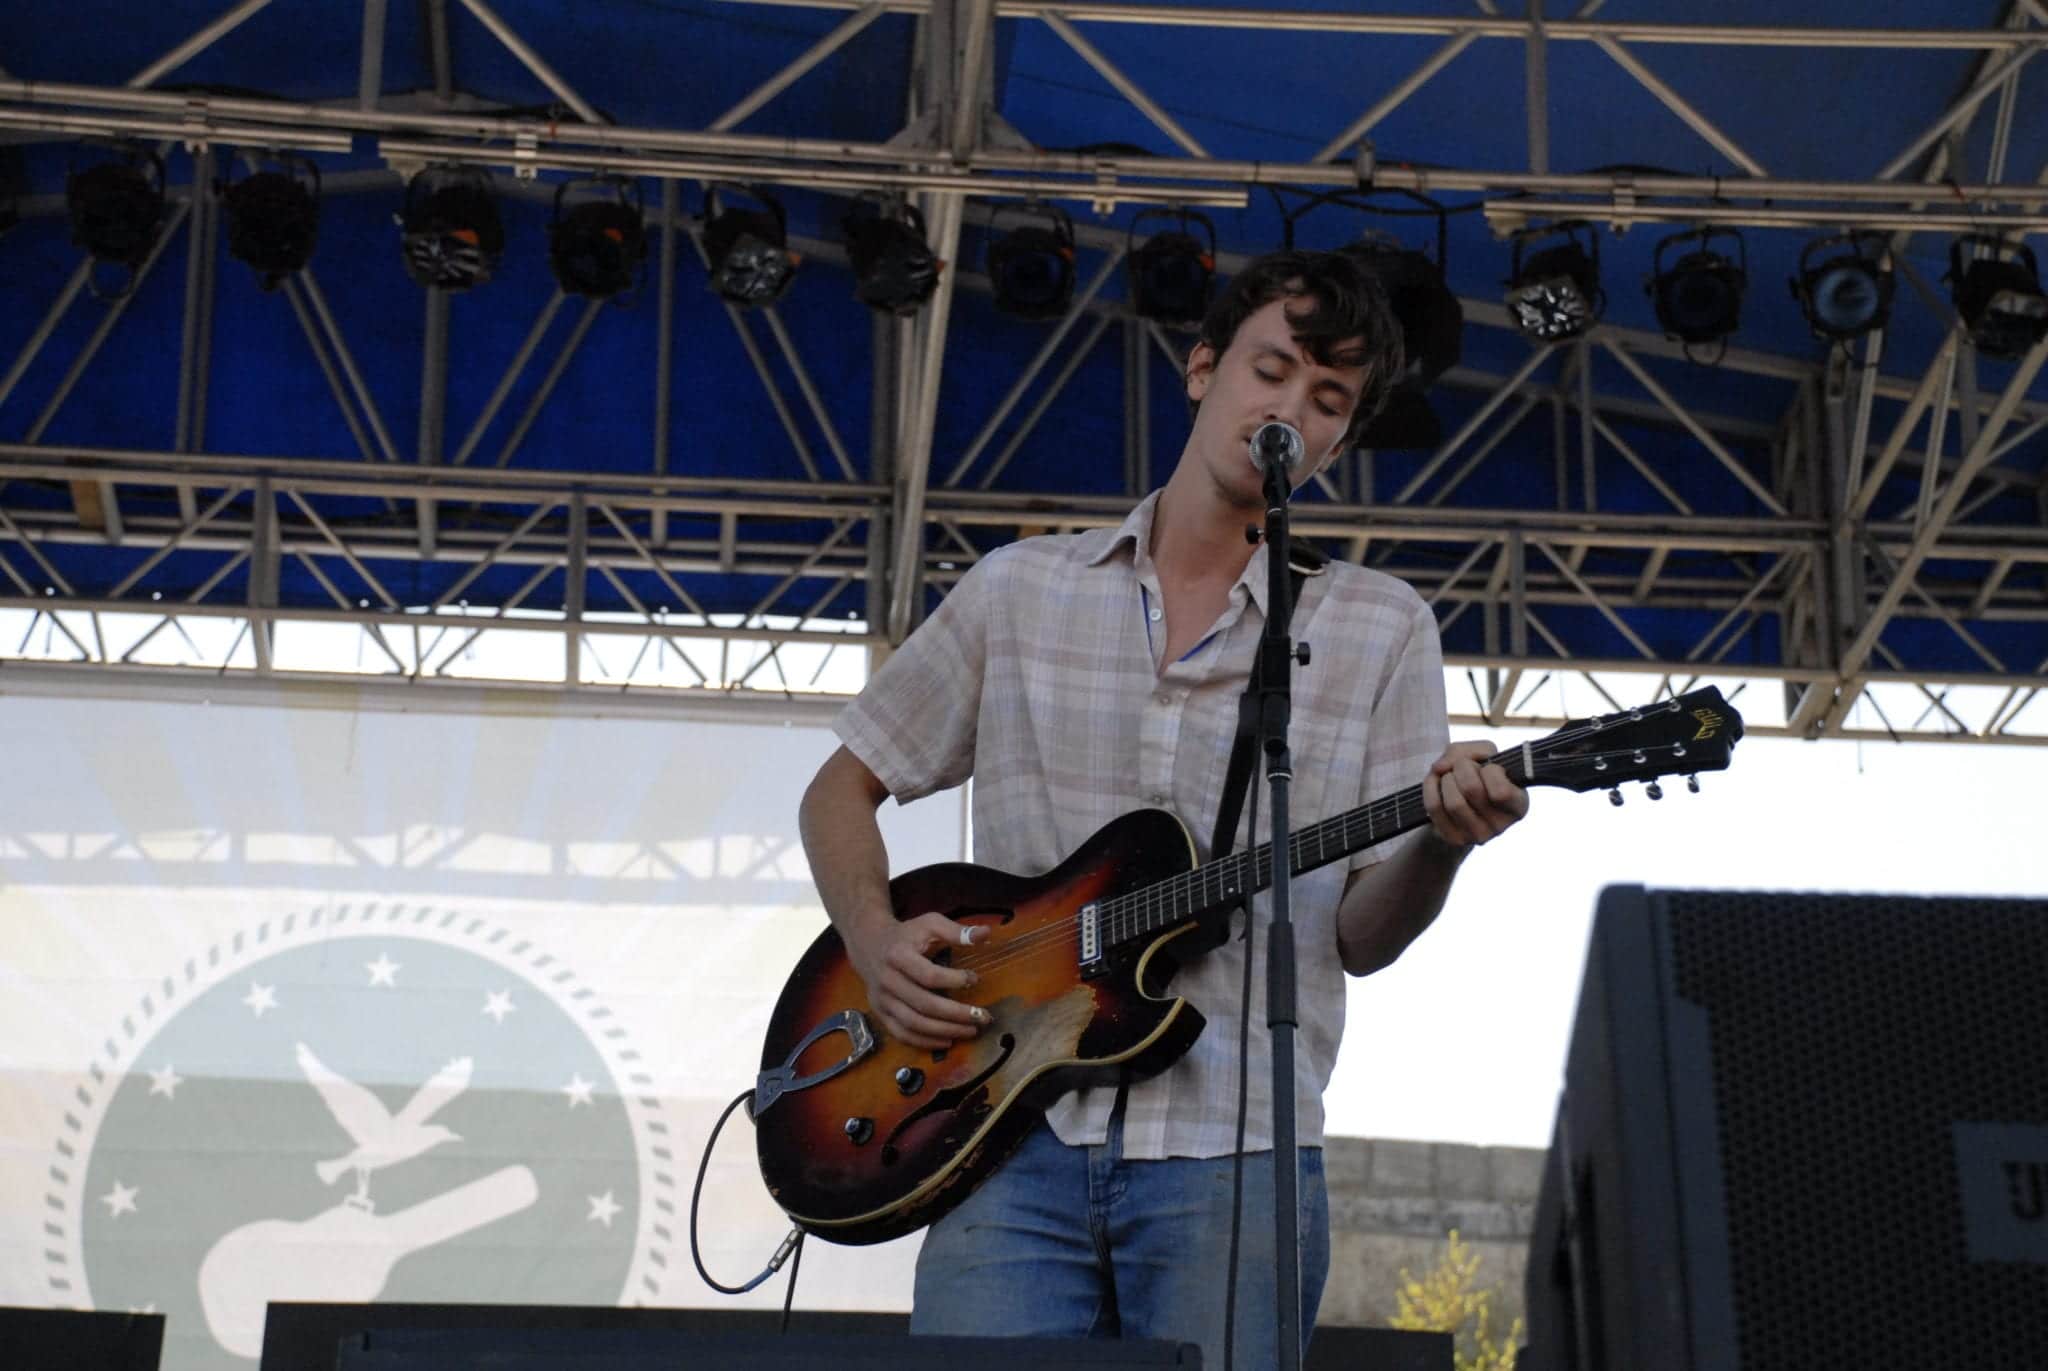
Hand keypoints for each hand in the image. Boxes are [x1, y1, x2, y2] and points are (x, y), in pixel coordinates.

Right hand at [843, 912, 990, 1050]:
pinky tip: (948, 1040)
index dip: (954, 980)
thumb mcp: (929, 924)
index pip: (928, 975)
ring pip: (914, 1024)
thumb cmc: (906, 935)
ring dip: (945, 1031)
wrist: (869, 945)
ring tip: (971, 1030)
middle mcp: (887, 980)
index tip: (974, 979)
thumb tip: (985, 933)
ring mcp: (882, 1000)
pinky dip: (926, 1042)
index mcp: (898, 955)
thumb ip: (957, 931)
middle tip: (982, 1017)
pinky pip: (902, 1034)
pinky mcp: (880, 1014)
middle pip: (924, 1004)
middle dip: (956, 1014)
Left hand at [1422, 740, 1528, 848]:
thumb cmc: (1480, 774)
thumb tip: (1440, 768)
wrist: (1464, 798)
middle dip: (1462, 768)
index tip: (1489, 767)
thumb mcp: (1485, 753)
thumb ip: (1468, 750)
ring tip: (1450, 776)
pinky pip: (1435, 808)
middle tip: (1463, 767)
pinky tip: (1435, 782)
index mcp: (1518, 805)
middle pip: (1472, 790)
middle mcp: (1501, 825)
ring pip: (1453, 802)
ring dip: (1446, 778)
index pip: (1501, 792)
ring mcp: (1478, 836)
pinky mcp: (1455, 839)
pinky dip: (1430, 787)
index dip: (1490, 771)